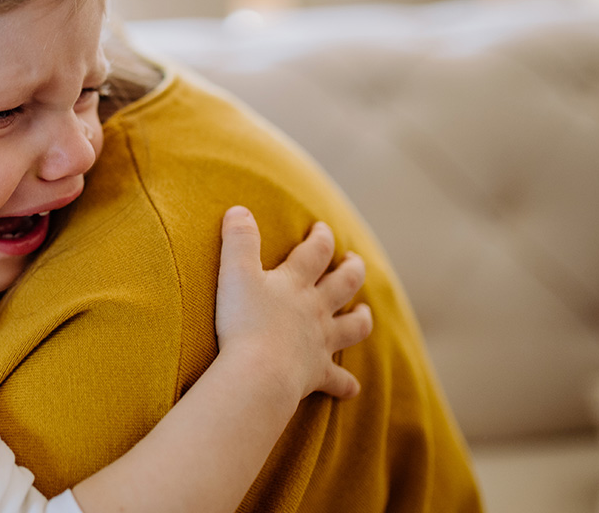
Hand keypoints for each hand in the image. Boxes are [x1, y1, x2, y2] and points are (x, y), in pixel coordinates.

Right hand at [214, 206, 371, 404]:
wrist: (259, 372)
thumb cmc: (245, 322)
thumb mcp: (235, 273)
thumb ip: (238, 240)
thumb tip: (239, 210)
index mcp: (296, 283)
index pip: (316, 251)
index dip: (321, 237)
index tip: (322, 228)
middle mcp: (315, 310)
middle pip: (344, 284)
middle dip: (352, 269)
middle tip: (354, 260)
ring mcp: (320, 342)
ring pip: (352, 327)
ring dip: (361, 318)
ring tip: (364, 312)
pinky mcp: (317, 373)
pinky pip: (338, 380)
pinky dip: (346, 384)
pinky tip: (352, 388)